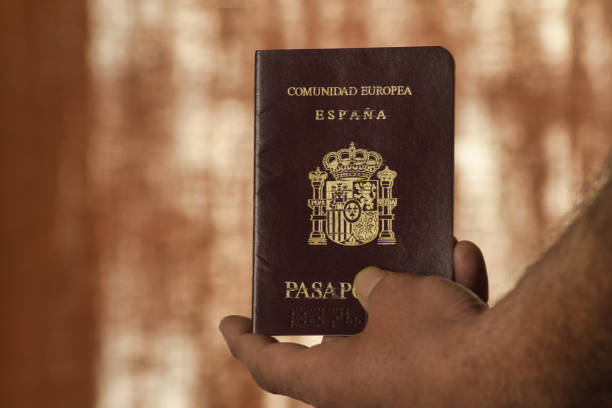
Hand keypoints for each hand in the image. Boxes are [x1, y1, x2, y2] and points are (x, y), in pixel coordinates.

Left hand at [219, 240, 487, 406]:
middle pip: (339, 341)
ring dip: (411, 287)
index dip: (243, 341)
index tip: (228, 321)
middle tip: (338, 268)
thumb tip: (369, 285)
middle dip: (343, 300)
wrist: (512, 372)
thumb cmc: (432, 340)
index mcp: (334, 380)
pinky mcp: (450, 378)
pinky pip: (442, 333)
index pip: (269, 365)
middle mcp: (367, 389)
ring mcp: (408, 385)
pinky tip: (462, 253)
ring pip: (398, 329)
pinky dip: (451, 297)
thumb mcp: (390, 297)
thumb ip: (371, 287)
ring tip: (417, 245)